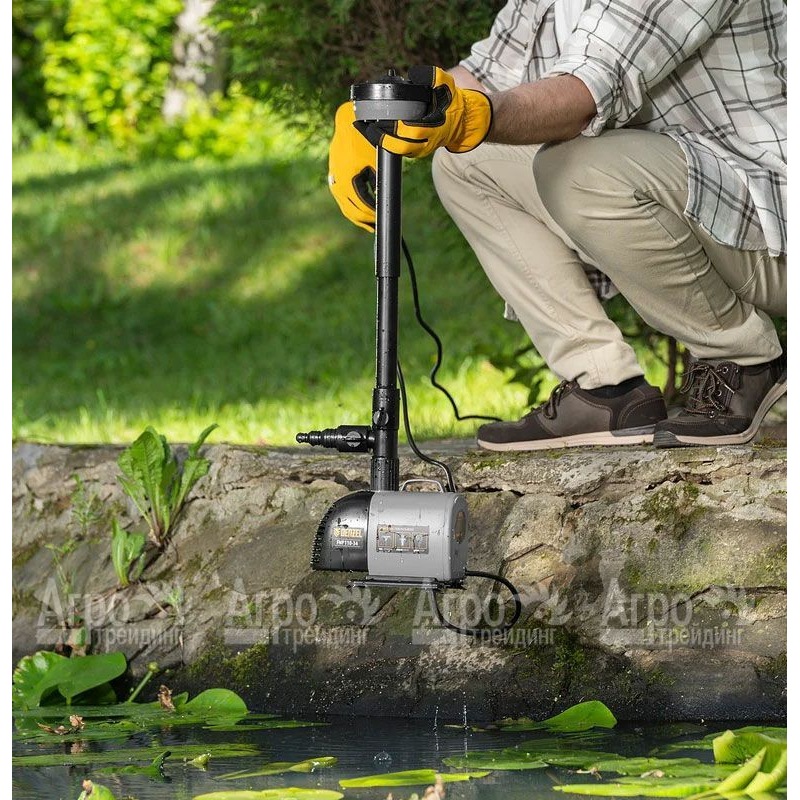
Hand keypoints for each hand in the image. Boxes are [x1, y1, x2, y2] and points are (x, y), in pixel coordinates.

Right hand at [328, 101, 376, 231]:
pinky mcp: (334, 177)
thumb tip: (383, 200)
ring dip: (357, 216)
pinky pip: (342, 198)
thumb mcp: (376, 162)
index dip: (373, 215)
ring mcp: (333, 180)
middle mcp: (337, 182)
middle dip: (365, 220)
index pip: (361, 205)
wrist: (350, 122)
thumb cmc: (366, 139)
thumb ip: (378, 182)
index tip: (382, 220)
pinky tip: (361, 210)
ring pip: (345, 206)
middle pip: (351, 211)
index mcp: (347, 180)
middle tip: (376, 228)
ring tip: (369, 225)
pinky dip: (352, 205)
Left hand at [356, 66, 491, 158]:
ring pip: (398, 151)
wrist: (461, 120)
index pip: (411, 131)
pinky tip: (372, 132)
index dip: (395, 128)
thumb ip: (433, 77)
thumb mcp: (446, 84)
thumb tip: (414, 74)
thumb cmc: (451, 101)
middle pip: (400, 145)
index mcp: (435, 126)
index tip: (380, 120)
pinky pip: (398, 150)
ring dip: (380, 141)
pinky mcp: (416, 150)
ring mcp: (421, 148)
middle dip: (381, 137)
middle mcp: (427, 141)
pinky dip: (385, 143)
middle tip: (365, 125)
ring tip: (364, 129)